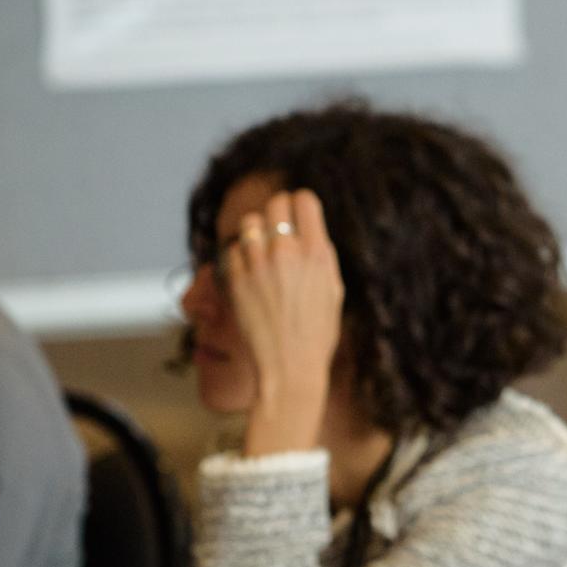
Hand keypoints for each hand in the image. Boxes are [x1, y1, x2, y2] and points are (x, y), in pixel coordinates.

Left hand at [223, 188, 344, 458]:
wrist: (290, 367)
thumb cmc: (317, 334)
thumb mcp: (333, 290)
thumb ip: (320, 255)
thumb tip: (310, 227)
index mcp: (317, 253)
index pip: (304, 199)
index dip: (300, 203)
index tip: (298, 214)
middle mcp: (287, 252)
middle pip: (275, 204)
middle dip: (277, 213)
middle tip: (277, 229)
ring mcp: (258, 265)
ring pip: (249, 223)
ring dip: (255, 233)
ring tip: (261, 252)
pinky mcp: (236, 279)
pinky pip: (232, 249)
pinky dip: (240, 256)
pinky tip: (249, 273)